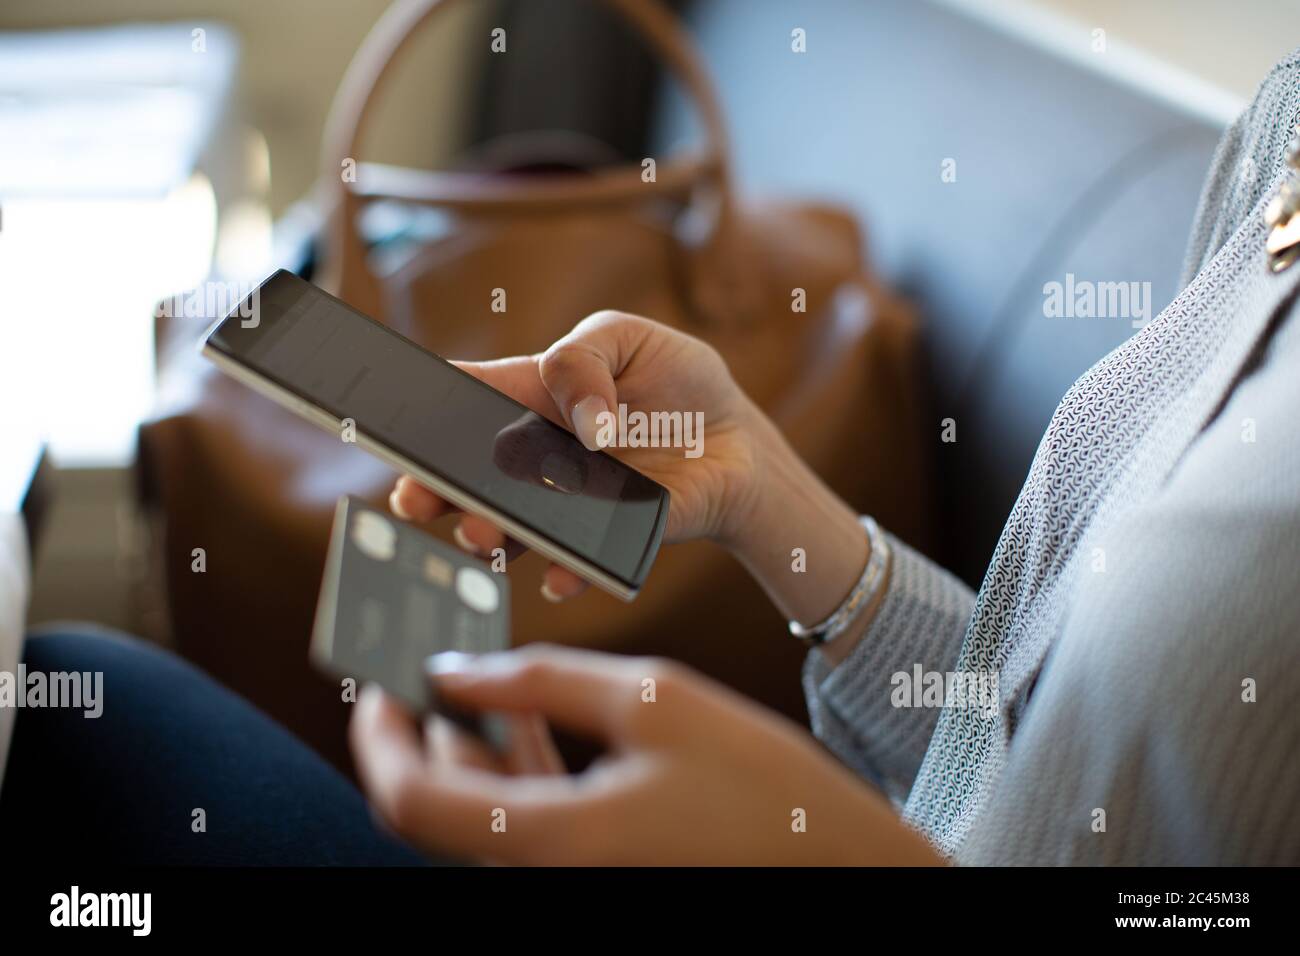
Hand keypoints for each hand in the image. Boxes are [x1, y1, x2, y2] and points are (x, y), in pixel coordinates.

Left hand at [349, 645, 940, 865]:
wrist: (832, 858)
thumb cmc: (758, 781)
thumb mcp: (652, 699)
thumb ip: (542, 680)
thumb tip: (454, 667)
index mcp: (548, 841)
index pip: (410, 797)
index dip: (380, 731)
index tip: (379, 674)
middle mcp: (541, 873)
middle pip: (434, 806)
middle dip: (418, 728)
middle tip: (421, 656)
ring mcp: (566, 874)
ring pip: (475, 811)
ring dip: (461, 741)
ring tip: (467, 668)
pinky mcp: (589, 865)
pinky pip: (518, 818)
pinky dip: (507, 765)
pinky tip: (519, 711)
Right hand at [390, 310, 763, 599]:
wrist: (739, 439)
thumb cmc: (674, 380)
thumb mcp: (628, 338)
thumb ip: (584, 361)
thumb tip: (583, 424)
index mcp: (527, 397)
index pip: (460, 402)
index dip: (416, 413)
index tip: (384, 427)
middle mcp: (536, 457)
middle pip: (467, 477)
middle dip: (433, 491)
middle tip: (416, 499)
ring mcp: (567, 502)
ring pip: (510, 527)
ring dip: (488, 535)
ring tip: (482, 535)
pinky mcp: (609, 537)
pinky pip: (577, 562)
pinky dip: (566, 572)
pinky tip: (561, 575)